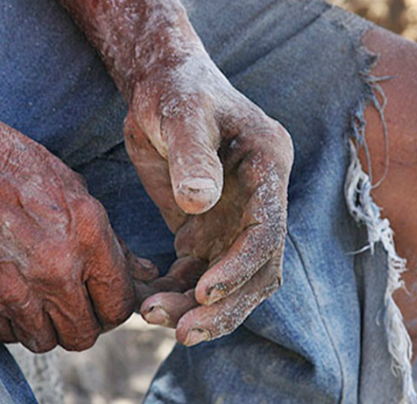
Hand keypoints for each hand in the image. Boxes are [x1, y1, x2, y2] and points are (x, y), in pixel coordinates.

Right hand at [0, 112, 164, 352]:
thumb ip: (114, 242)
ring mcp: (16, 289)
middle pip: (85, 333)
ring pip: (47, 341)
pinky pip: (9, 335)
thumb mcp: (77, 192)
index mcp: (88, 236)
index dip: (118, 307)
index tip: (107, 300)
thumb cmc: (16, 167)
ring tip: (44, 298)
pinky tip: (14, 293)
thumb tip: (146, 273)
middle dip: (86, 322)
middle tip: (78, 304)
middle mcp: (56, 269)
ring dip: (49, 326)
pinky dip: (14, 323)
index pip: (119, 302)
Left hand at [125, 52, 293, 345]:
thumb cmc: (176, 89)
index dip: (240, 267)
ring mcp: (236, 217)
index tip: (204, 291)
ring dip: (197, 306)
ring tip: (151, 316)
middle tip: (182, 331)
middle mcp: (261, 199)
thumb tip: (199, 204)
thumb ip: (193, 155)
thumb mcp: (182, 113)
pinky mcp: (208, 228)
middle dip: (224, 305)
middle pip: (257, 268)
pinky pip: (198, 272)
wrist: (162, 85)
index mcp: (268, 166)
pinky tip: (148, 298)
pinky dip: (177, 292)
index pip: (268, 230)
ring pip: (229, 279)